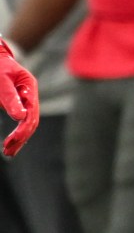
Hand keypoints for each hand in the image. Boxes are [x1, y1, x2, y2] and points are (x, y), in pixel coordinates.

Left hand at [0, 37, 36, 158]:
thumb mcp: (1, 81)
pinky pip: (23, 121)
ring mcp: (26, 100)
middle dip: (21, 138)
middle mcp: (31, 95)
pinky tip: (12, 143)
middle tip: (8, 151)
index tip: (11, 141)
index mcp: (30, 88)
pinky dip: (18, 133)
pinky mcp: (19, 103)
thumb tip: (20, 117)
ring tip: (9, 152)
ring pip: (28, 123)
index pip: (31, 114)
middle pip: (32, 121)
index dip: (22, 130)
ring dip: (20, 139)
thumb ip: (10, 98)